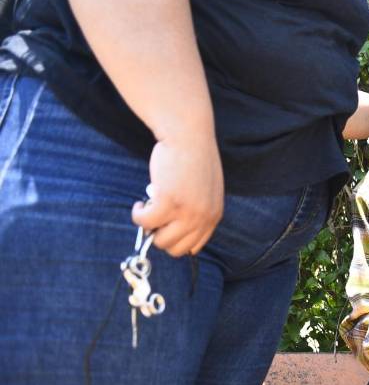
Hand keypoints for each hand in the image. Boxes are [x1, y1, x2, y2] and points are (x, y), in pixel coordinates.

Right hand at [132, 136, 223, 256]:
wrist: (189, 135)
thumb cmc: (193, 159)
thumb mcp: (204, 191)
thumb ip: (196, 211)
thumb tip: (170, 231)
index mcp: (214, 215)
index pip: (193, 246)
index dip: (175, 240)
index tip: (165, 228)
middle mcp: (203, 217)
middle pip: (176, 248)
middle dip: (160, 235)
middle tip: (155, 216)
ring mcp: (187, 211)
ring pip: (160, 240)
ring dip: (149, 226)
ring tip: (148, 209)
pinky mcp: (168, 202)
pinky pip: (144, 222)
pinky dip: (137, 214)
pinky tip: (140, 202)